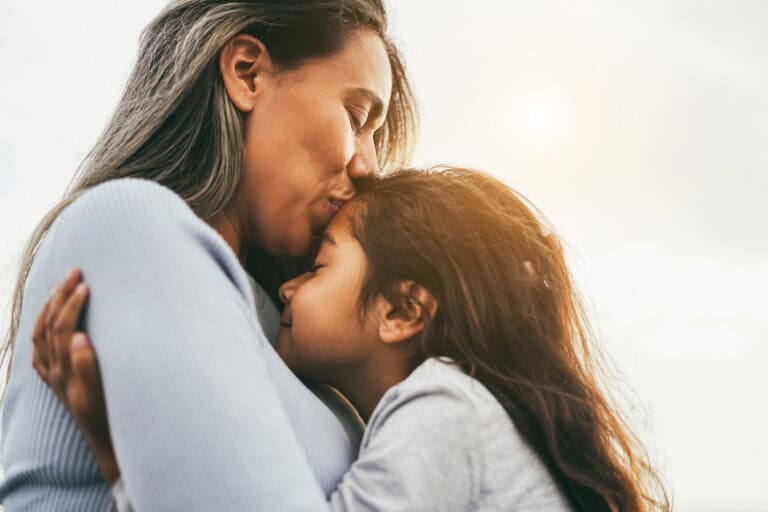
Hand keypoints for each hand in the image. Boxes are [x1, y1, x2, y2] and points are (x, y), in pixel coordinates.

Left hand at [31, 268, 120, 484]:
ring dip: (49, 308)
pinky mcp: (57, 384)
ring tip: (62, 286)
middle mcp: (54, 373)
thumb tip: (78, 338)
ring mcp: (54, 378)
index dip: (72, 304)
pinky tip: (50, 322)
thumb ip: (87, 367)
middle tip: (74, 271)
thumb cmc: (110, 419)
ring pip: (41, 336)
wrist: (108, 444)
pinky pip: (40, 353)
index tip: (86, 284)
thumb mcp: (101, 395)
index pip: (63, 328)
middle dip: (59, 296)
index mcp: (65, 372)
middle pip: (48, 326)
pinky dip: (42, 332)